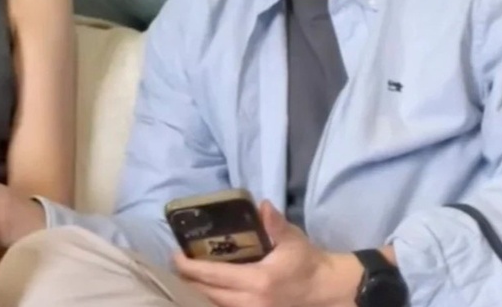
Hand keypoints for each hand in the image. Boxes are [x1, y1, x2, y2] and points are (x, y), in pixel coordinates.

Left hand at [174, 201, 362, 306]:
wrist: (327, 291)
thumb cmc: (307, 262)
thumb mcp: (293, 240)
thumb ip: (276, 224)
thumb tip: (263, 206)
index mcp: (258, 282)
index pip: (215, 276)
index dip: (191, 267)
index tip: (176, 255)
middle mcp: (251, 302)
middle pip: (208, 294)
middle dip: (188, 280)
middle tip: (174, 264)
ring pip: (215, 305)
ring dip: (197, 293)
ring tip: (183, 277)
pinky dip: (212, 301)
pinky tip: (202, 292)